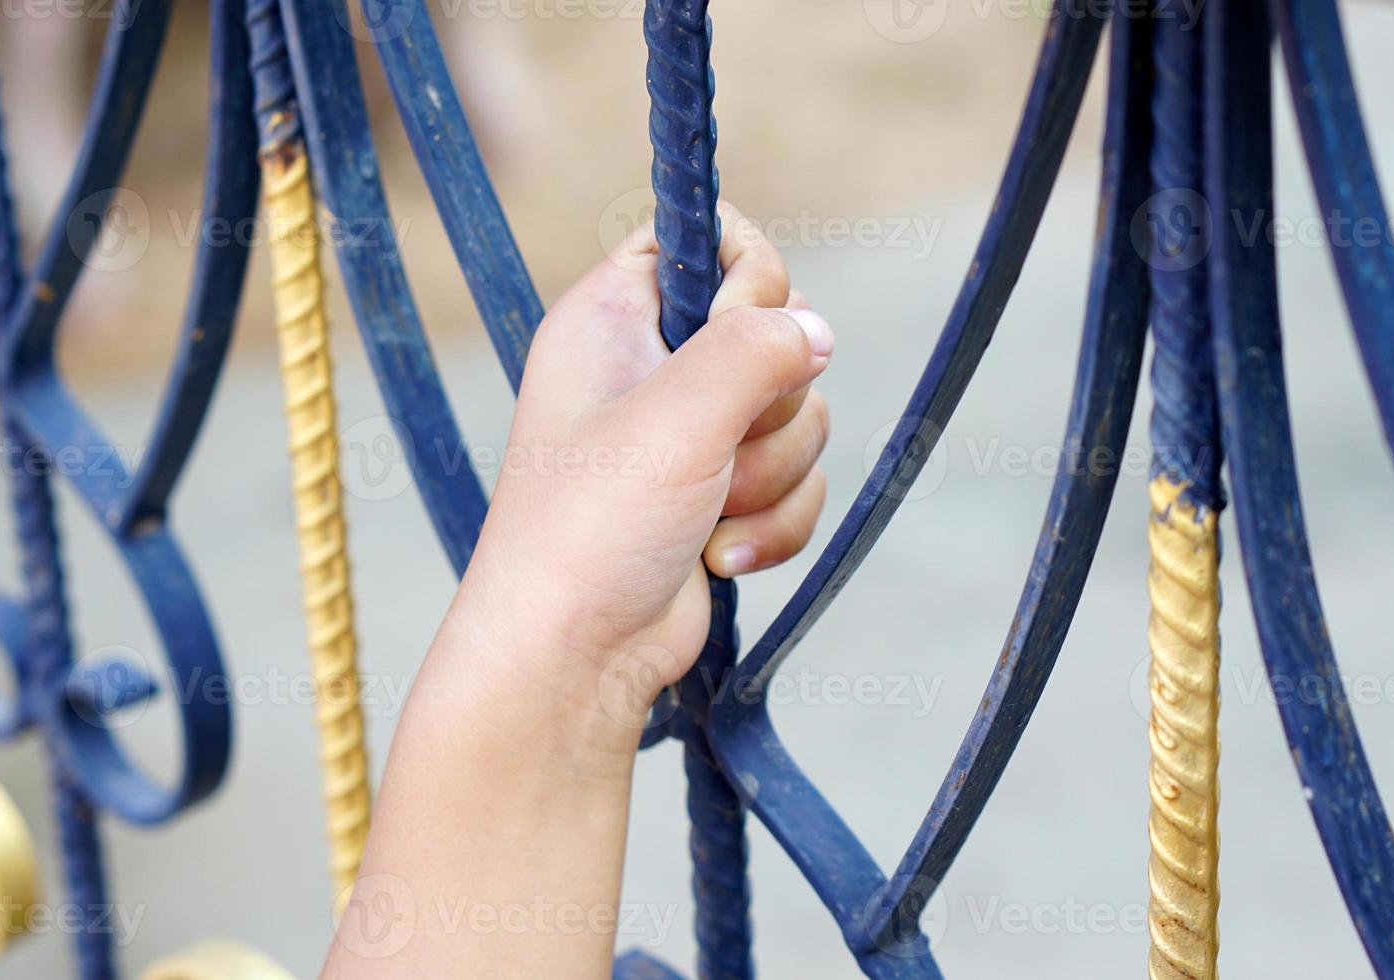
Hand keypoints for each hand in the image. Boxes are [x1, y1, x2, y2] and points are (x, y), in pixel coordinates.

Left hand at [442, 202, 832, 735]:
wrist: (576, 657)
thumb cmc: (591, 529)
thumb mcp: (675, 416)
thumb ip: (754, 348)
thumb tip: (817, 328)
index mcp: (615, 317)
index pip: (705, 237)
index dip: (745, 275)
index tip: (735, 329)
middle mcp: (654, 365)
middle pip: (776, 329)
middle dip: (769, 407)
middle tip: (715, 448)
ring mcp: (693, 433)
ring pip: (801, 413)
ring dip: (772, 477)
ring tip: (706, 516)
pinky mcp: (725, 493)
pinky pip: (800, 479)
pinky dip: (775, 523)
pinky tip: (720, 557)